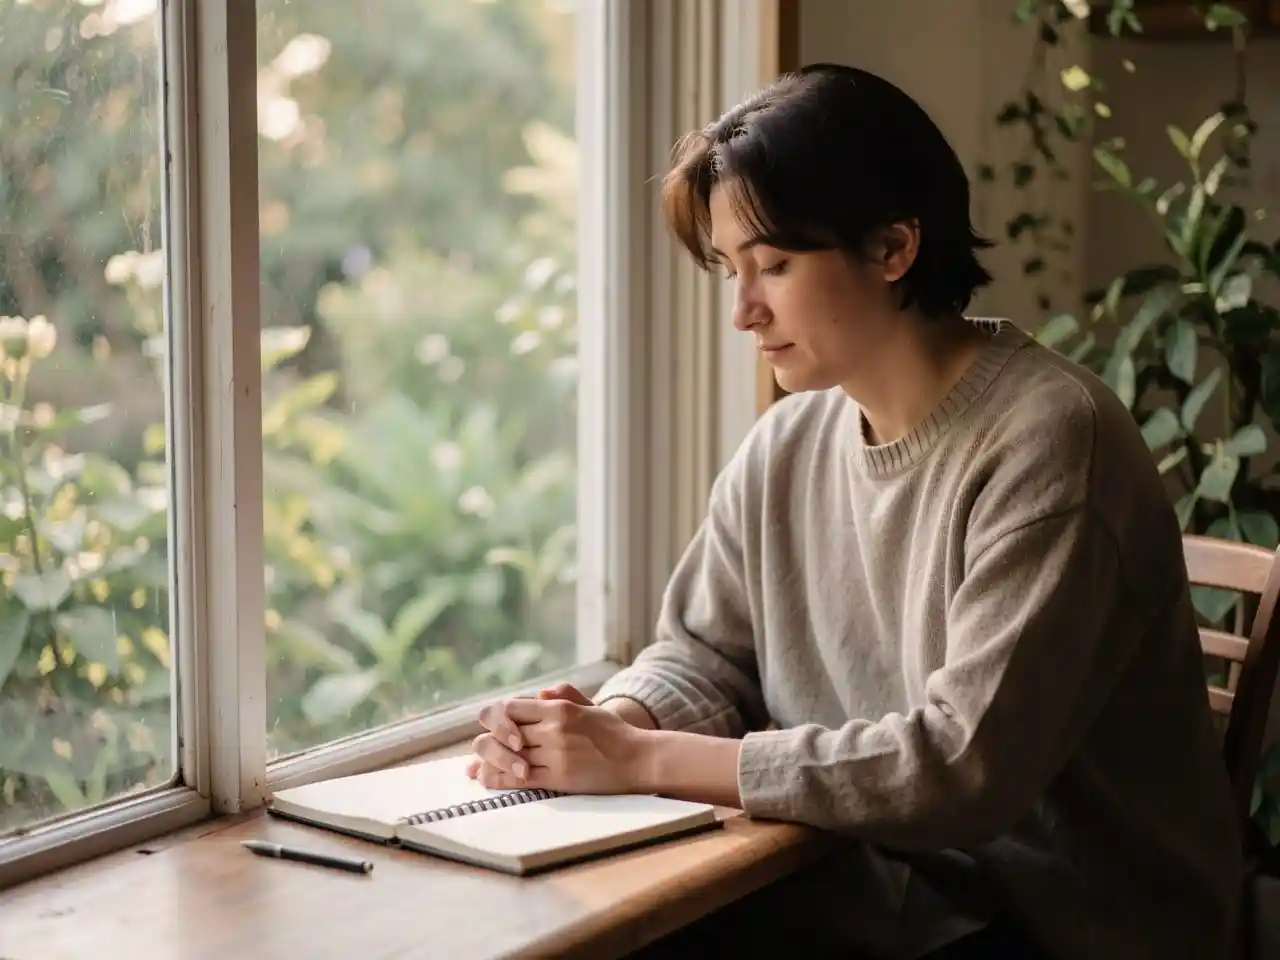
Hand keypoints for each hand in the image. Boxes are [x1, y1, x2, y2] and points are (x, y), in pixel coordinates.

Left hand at [468, 685, 649, 794]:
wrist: (638, 760)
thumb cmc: (614, 733)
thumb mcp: (590, 706)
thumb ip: (564, 696)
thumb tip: (538, 696)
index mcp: (560, 709)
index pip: (510, 707)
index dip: (496, 717)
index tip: (492, 724)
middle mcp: (554, 729)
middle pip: (504, 732)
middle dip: (489, 740)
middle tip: (483, 747)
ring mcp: (555, 755)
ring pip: (507, 756)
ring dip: (488, 760)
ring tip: (476, 767)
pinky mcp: (558, 779)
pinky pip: (518, 779)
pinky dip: (497, 778)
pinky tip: (485, 778)